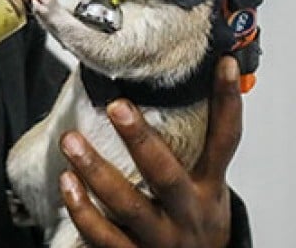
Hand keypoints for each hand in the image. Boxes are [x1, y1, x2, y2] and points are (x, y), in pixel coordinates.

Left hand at [58, 56, 242, 246]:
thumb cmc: (194, 221)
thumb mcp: (207, 184)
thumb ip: (195, 144)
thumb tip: (178, 86)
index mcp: (209, 187)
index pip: (225, 141)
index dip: (227, 102)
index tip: (222, 65)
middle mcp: (187, 213)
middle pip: (167, 175)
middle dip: (140, 140)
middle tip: (117, 106)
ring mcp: (160, 237)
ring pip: (129, 206)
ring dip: (97, 172)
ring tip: (72, 142)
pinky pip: (104, 237)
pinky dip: (83, 212)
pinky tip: (67, 185)